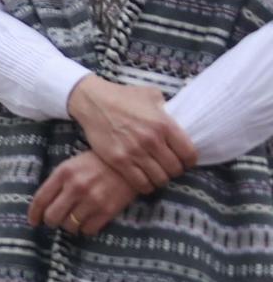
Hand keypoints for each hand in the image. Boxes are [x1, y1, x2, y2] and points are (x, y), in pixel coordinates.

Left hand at [28, 152, 138, 235]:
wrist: (128, 165)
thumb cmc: (96, 164)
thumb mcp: (72, 165)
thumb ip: (57, 182)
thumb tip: (43, 204)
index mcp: (63, 173)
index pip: (41, 199)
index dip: (34, 214)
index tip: (33, 221)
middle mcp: (75, 187)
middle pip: (52, 217)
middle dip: (51, 221)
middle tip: (55, 220)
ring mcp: (92, 200)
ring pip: (69, 226)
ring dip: (69, 225)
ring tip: (73, 219)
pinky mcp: (107, 210)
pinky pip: (88, 229)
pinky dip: (85, 229)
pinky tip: (87, 221)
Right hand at [66, 75, 196, 193]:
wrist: (92, 101)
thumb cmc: (123, 97)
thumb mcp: (151, 95)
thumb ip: (168, 109)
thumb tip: (180, 118)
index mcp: (164, 124)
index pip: (189, 155)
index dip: (189, 161)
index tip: (183, 161)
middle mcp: (151, 140)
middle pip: (175, 169)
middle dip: (174, 170)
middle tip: (167, 167)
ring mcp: (134, 151)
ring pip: (159, 179)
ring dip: (160, 179)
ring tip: (155, 174)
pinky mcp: (118, 160)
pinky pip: (140, 183)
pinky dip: (145, 186)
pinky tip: (143, 179)